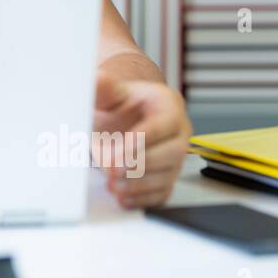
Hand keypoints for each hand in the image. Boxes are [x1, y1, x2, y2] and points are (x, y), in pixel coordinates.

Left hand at [92, 71, 192, 209]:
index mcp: (169, 107)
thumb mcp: (112, 94)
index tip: (116, 152)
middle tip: (112, 170)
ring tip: (113, 185)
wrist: (124, 119)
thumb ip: (105, 88)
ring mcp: (176, 158)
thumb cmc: (121, 106)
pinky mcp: (167, 177)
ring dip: (139, 184)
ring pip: (168, 176)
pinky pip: (162, 193)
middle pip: (172, 153)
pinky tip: (123, 198)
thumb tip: (98, 79)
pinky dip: (143, 198)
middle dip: (140, 164)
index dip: (139, 141)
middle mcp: (179, 133)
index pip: (162, 126)